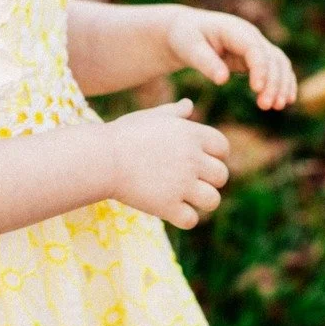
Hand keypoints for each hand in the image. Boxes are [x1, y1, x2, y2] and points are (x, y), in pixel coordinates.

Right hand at [105, 99, 231, 228]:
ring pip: (212, 200)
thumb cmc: (124, 135)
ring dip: (202, 202)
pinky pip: (191, 220)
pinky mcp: (167, 206)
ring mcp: (181, 184)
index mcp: (192, 134)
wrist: (101, 158)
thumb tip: (188, 105)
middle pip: (221, 176)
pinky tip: (172, 211)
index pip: (223, 148)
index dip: (216, 156)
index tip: (202, 162)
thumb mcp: (151, 117)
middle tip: (191, 182)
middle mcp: (192, 159)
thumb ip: (174, 112)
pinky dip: (184, 218)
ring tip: (187, 199)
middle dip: (210, 180)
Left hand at [165, 7, 297, 110]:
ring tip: (277, 106)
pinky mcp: (256, 57)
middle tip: (266, 106)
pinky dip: (283, 82)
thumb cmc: (185, 37)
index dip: (260, 68)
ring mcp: (256, 45)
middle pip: (272, 57)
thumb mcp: (190, 48)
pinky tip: (286, 100)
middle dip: (273, 82)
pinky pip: (276, 68)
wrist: (186, 30)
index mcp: (234, 30)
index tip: (257, 90)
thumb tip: (222, 80)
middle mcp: (250, 35)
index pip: (254, 48)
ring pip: (279, 63)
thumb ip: (206, 62)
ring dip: (282, 84)